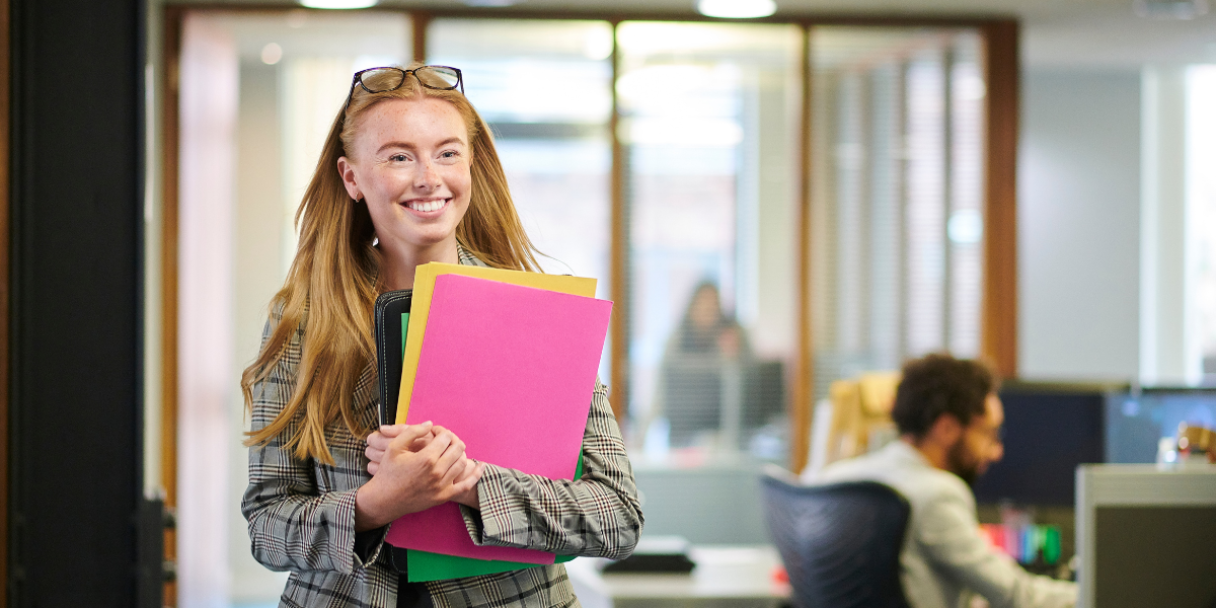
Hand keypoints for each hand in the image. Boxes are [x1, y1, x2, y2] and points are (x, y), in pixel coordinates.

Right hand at [354, 423, 483, 530]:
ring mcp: (442, 486)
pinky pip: (466, 485)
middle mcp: (437, 472)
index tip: (434, 432)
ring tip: (450, 450)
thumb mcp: (395, 447)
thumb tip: (430, 424)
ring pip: (462, 463)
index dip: (441, 431)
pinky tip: (481, 465)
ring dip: (459, 453)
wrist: (384, 500)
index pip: (445, 437)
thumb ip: (413, 432)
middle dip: (452, 440)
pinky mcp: (444, 497)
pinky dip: (476, 475)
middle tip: (443, 440)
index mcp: (426, 458)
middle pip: (457, 448)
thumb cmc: (387, 473)